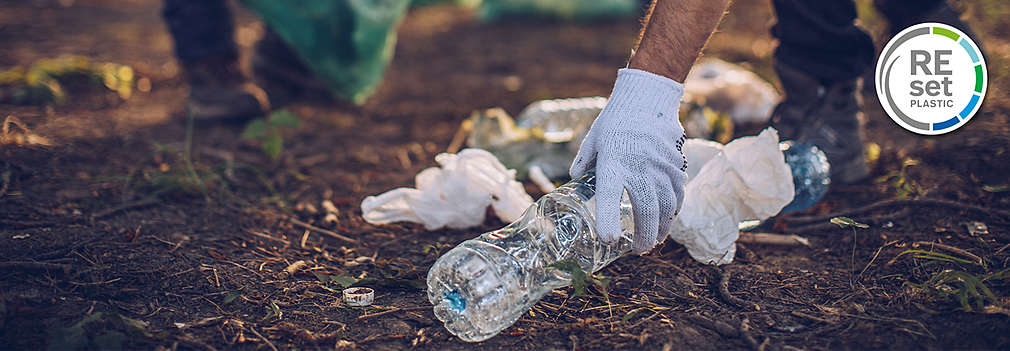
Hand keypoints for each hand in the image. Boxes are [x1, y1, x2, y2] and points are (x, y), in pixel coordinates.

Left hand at [571, 69, 687, 253]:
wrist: (648, 98)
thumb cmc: (615, 121)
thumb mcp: (593, 140)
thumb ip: (584, 163)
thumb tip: (574, 181)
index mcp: (612, 162)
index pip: (608, 196)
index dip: (608, 219)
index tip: (609, 239)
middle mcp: (639, 167)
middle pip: (646, 210)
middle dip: (644, 237)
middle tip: (639, 250)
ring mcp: (661, 167)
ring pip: (666, 207)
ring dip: (661, 228)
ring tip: (653, 240)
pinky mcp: (675, 165)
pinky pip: (678, 194)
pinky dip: (674, 212)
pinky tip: (668, 221)